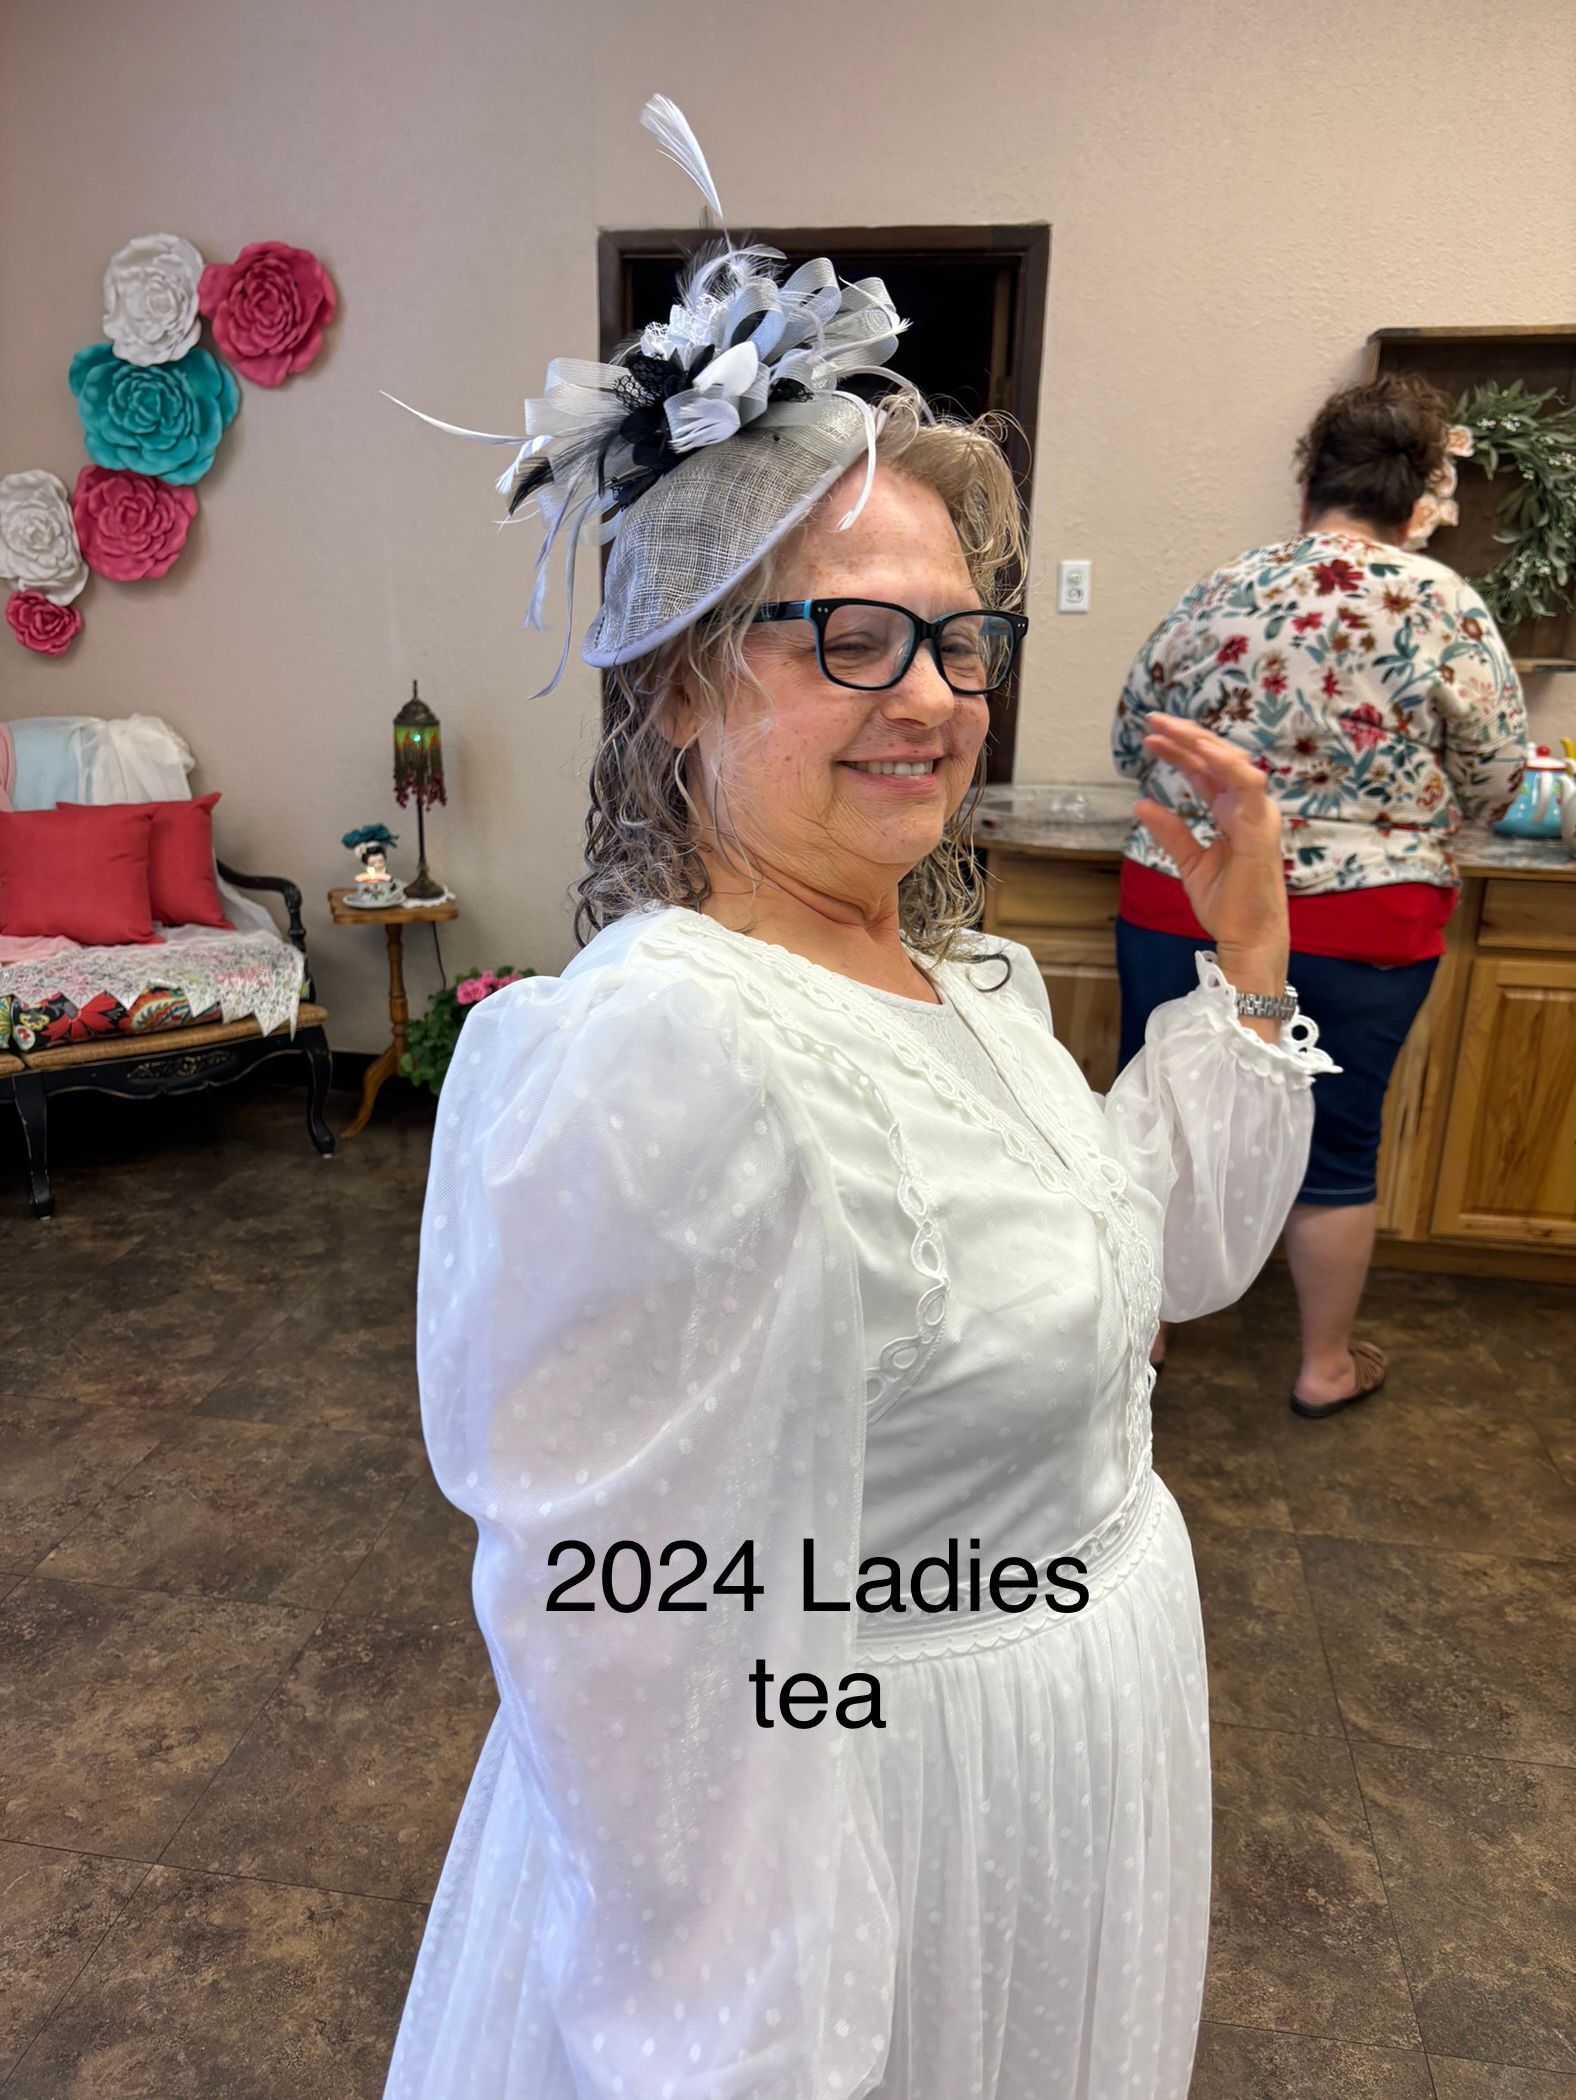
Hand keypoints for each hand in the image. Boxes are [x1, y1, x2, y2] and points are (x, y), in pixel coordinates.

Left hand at [1134, 714, 1288, 994]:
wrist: (1246, 938)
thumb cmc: (1227, 904)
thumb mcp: (1189, 861)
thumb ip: (1170, 831)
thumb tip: (1141, 803)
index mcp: (1232, 813)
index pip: (1204, 771)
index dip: (1179, 751)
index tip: (1149, 738)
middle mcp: (1247, 807)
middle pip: (1216, 759)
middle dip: (1185, 736)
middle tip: (1152, 720)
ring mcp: (1257, 815)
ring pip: (1232, 763)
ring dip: (1200, 742)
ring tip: (1168, 728)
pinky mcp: (1260, 828)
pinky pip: (1248, 786)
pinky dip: (1227, 765)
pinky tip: (1201, 750)